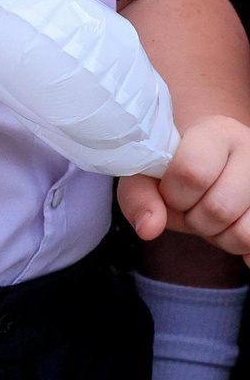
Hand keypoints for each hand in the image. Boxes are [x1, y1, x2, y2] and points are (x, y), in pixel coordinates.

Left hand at [122, 116, 249, 253]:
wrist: (210, 164)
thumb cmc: (174, 167)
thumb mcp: (146, 173)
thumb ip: (139, 196)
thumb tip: (149, 228)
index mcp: (217, 131)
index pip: (192, 173)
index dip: (173, 194)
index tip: (169, 191)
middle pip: (219, 208)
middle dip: (193, 220)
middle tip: (190, 207)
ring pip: (245, 232)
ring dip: (219, 237)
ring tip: (211, 217)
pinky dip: (241, 248)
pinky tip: (231, 230)